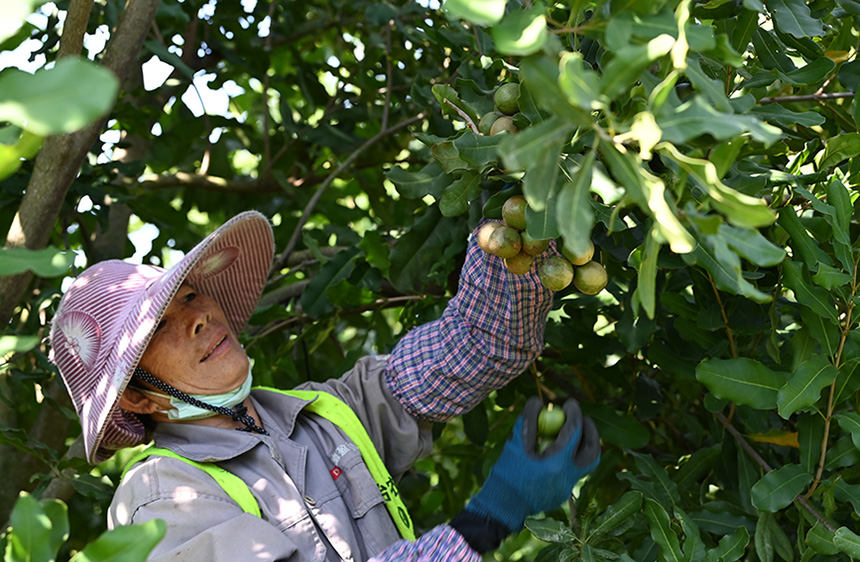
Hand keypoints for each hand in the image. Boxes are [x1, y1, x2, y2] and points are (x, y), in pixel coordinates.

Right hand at [464, 396, 599, 531]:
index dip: (575, 414)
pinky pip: (573, 471)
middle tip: (581, 417)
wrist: (501, 506)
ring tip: (571, 431)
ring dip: (582, 445)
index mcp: (556, 465)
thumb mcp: (515, 444)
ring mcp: (567, 488)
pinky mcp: (562, 493)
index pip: (575, 433)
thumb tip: (537, 400)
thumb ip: (528, 420)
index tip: (570, 402)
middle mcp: (567, 478)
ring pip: (586, 464)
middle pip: (592, 451)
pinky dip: (569, 457)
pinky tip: (555, 449)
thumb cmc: (506, 473)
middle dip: (590, 431)